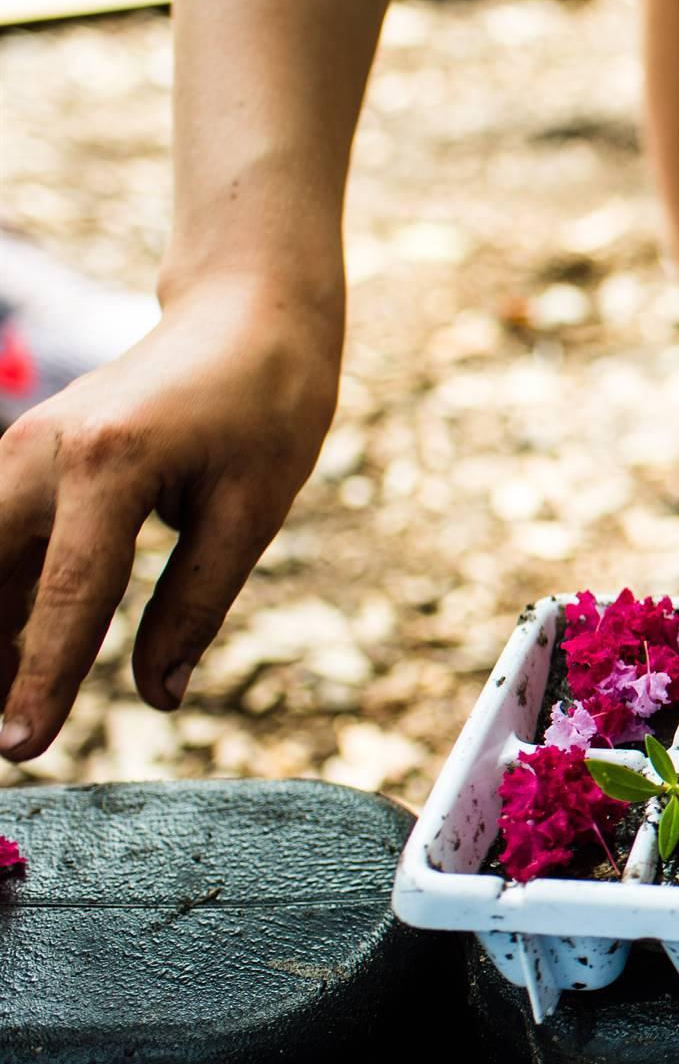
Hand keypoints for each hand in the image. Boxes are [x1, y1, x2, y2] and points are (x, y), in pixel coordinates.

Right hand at [0, 276, 340, 758]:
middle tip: (1, 743)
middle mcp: (44, 451)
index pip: (69, 594)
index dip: (43, 679)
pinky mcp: (23, 455)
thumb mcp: (252, 511)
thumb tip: (159, 696)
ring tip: (4, 712)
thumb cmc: (266, 409)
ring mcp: (23, 447)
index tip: (21, 747)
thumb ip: (197, 606)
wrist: (247, 317)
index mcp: (111, 463)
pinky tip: (10, 659)